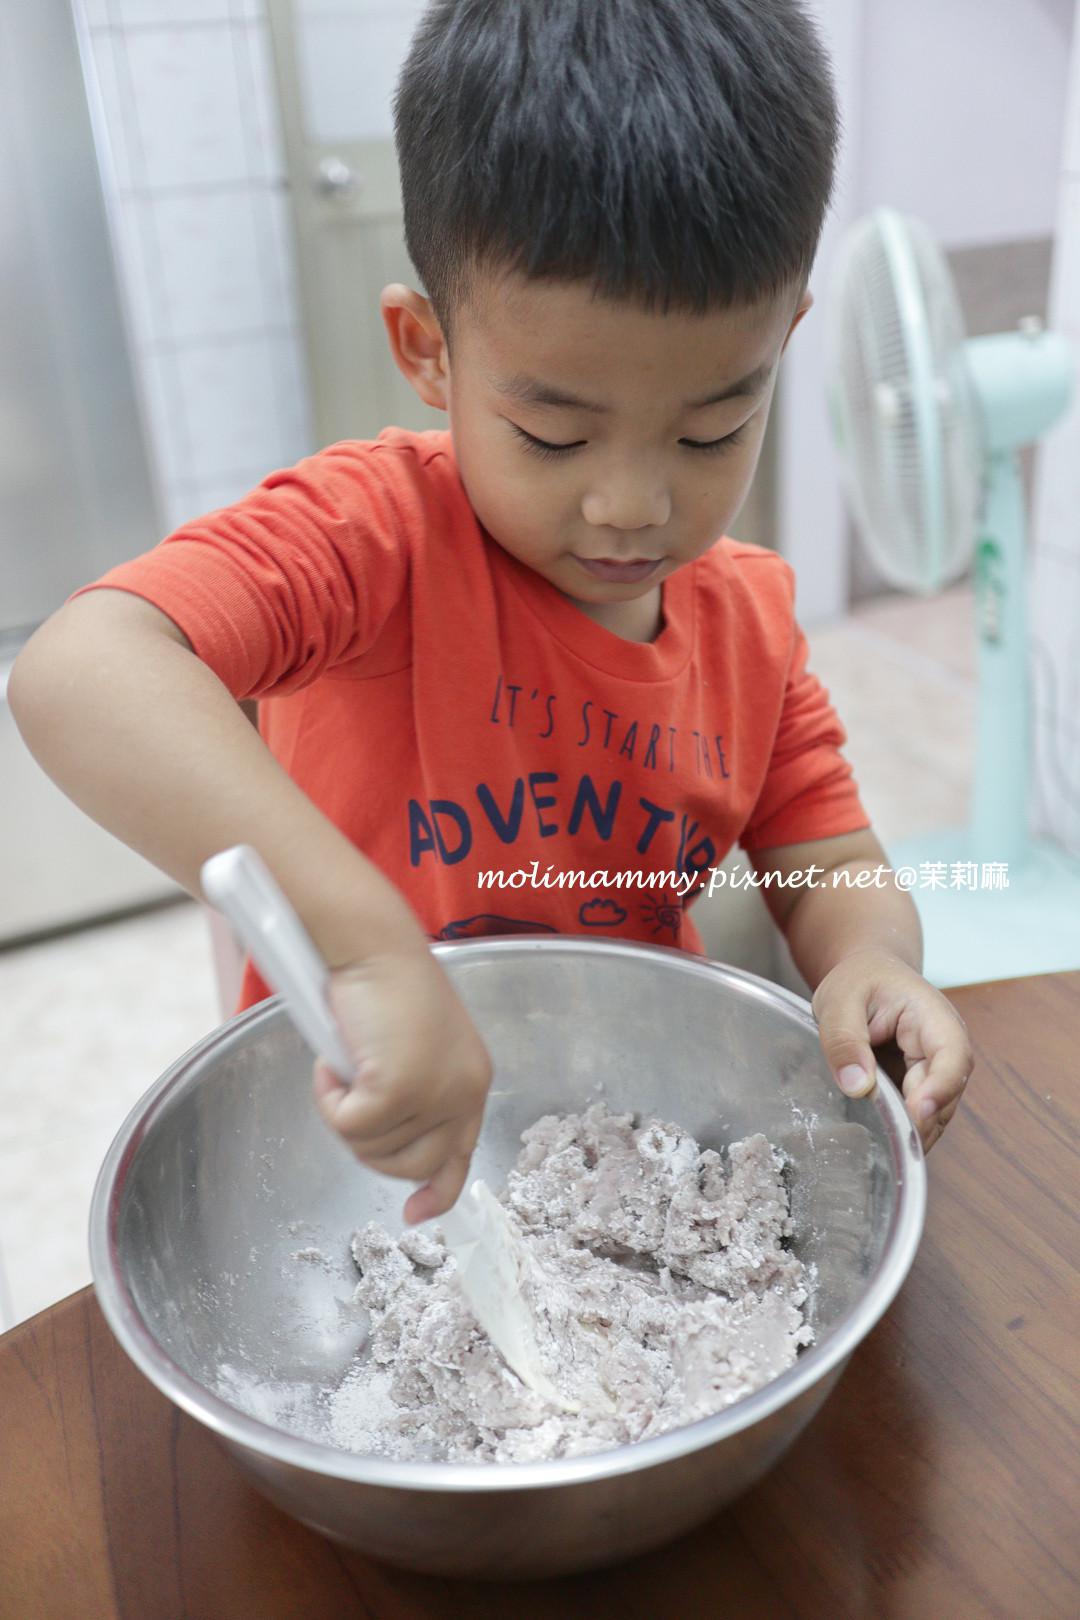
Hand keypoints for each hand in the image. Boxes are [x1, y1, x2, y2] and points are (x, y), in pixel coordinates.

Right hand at [311, 946, 493, 1223]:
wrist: (371, 944)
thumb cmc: (384, 981)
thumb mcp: (414, 1044)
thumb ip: (417, 1090)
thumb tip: (387, 1138)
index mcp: (473, 1079)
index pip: (462, 1155)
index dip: (437, 1190)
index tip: (415, 1213)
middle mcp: (464, 1091)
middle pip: (412, 1165)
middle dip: (370, 1145)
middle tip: (347, 1099)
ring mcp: (434, 1093)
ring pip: (373, 1148)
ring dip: (345, 1113)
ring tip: (345, 1061)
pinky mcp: (399, 1089)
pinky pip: (348, 1126)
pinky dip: (329, 1099)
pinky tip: (333, 1059)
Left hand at [811, 947, 973, 1151]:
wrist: (868, 975)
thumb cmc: (859, 981)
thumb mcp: (839, 999)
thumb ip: (845, 1040)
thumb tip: (857, 1086)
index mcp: (933, 1016)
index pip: (953, 1055)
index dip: (940, 1088)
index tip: (916, 1111)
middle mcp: (945, 1047)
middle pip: (946, 1092)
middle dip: (919, 1120)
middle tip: (887, 1142)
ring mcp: (936, 1070)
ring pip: (935, 1112)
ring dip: (911, 1130)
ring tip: (881, 1145)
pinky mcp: (921, 1086)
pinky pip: (919, 1115)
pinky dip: (903, 1129)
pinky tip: (882, 1140)